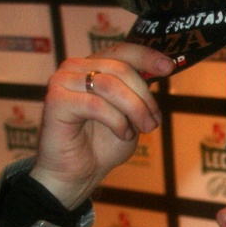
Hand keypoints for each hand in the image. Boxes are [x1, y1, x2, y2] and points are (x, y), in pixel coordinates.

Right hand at [30, 44, 175, 209]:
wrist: (76, 175)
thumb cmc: (101, 147)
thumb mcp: (130, 116)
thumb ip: (139, 94)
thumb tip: (160, 72)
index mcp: (93, 67)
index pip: (122, 50)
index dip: (147, 56)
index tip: (169, 67)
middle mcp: (76, 68)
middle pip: (121, 69)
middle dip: (144, 97)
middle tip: (154, 123)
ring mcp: (63, 81)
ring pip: (110, 85)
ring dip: (134, 109)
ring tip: (142, 130)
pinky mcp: (56, 100)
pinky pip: (96, 104)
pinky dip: (116, 121)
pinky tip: (122, 134)